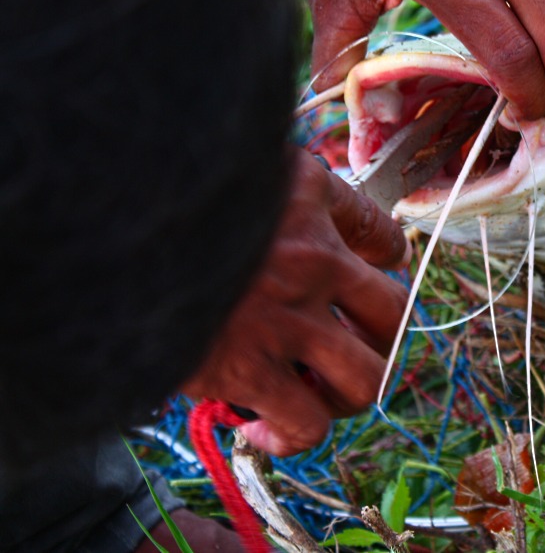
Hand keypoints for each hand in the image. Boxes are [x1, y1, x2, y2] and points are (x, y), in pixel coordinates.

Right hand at [182, 151, 408, 455]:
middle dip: (377, 338)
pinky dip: (292, 435)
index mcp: (310, 203)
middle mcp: (313, 262)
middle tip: (346, 345)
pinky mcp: (247, 369)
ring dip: (345, 394)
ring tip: (314, 391)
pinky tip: (263, 423)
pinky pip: (304, 423)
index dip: (386, 261)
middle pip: (393, 316)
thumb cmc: (160, 189)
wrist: (99, 226)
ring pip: (364, 380)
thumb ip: (276, 181)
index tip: (371, 275)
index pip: (384, 238)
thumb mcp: (235, 160)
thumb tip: (309, 205)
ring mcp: (286, 319)